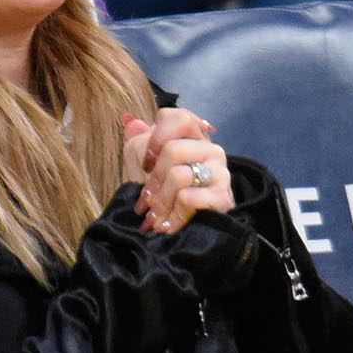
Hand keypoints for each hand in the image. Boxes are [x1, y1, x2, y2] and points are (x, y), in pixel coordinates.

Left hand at [120, 111, 232, 235]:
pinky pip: (187, 198)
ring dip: (160, 202)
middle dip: (154, 180)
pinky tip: (169, 224)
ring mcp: (220, 171)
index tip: (147, 163)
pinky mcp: (222, 196)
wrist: (187, 235)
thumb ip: (137, 142)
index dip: (156, 139)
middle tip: (147, 198)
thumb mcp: (142, 167)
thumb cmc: (164, 196)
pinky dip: (172, 214)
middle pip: (173, 149)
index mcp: (192, 137)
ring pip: (179, 175)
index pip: (178, 117)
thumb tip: (130, 122)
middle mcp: (209, 149)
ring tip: (155, 218)